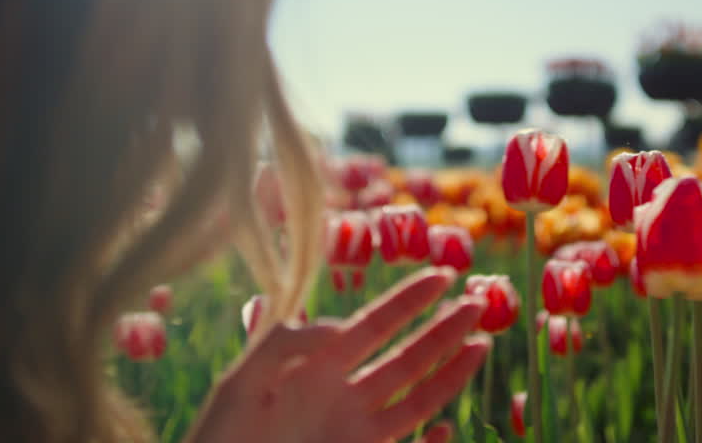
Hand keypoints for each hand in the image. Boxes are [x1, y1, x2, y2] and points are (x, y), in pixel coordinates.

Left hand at [184, 267, 488, 442]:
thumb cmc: (220, 437)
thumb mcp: (240, 381)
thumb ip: (282, 343)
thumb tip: (337, 328)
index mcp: (317, 366)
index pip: (373, 325)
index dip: (408, 301)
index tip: (442, 275)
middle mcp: (344, 396)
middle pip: (406, 358)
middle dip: (443, 330)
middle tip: (479, 302)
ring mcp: (355, 432)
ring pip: (416, 399)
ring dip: (450, 373)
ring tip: (481, 345)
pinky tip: (445, 428)